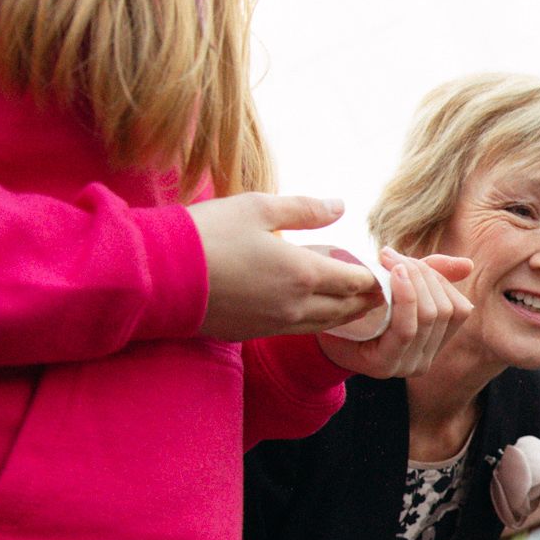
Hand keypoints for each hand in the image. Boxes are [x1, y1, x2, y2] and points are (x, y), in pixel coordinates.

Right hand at [189, 193, 382, 339]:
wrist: (157, 274)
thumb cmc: (207, 233)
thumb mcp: (258, 207)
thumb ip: (305, 209)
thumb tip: (340, 205)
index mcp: (303, 274)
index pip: (355, 281)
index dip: (372, 276)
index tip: (382, 269)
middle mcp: (295, 307)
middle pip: (347, 310)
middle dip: (365, 299)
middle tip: (377, 290)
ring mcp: (274, 325)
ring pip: (323, 325)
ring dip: (342, 314)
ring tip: (351, 300)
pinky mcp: (253, 333)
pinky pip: (296, 330)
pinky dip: (313, 320)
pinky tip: (310, 306)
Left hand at [316, 249, 474, 378]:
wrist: (317, 335)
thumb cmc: (359, 310)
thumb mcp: (398, 289)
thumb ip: (432, 276)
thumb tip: (468, 265)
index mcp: (435, 343)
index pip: (459, 309)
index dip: (440, 279)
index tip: (407, 259)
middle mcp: (426, 360)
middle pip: (444, 309)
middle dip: (422, 275)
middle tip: (392, 257)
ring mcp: (408, 366)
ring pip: (430, 316)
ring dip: (412, 280)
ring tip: (389, 261)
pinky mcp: (387, 366)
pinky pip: (407, 328)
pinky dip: (405, 297)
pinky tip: (394, 275)